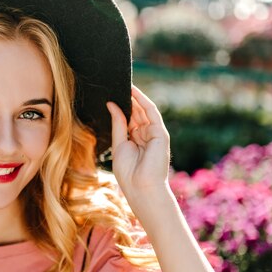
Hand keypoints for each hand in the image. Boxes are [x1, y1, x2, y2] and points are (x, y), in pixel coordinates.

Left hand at [106, 85, 170, 201]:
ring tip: (123, 84)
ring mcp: (154, 134)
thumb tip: (111, 104)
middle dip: (127, 100)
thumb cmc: (128, 172)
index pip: (129, 119)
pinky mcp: (160, 133)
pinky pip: (151, 113)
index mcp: (135, 141)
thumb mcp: (118, 144)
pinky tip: (133, 92)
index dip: (121, 107)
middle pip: (136, 113)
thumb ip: (118, 124)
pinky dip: (143, 101)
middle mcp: (146, 136)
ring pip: (143, 111)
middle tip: (115, 85)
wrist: (141, 187)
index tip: (111, 95)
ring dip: (134, 97)